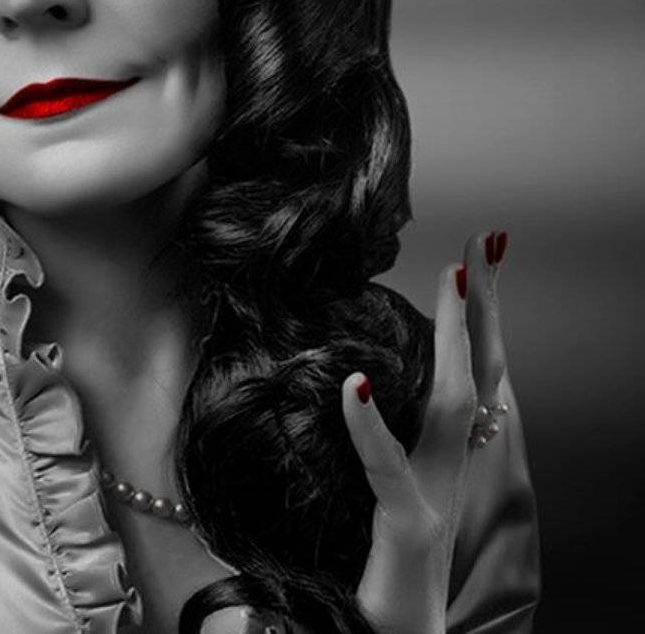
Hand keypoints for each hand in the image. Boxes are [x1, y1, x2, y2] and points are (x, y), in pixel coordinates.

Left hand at [341, 230, 509, 633]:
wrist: (401, 631)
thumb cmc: (386, 564)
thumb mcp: (386, 489)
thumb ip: (380, 440)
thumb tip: (361, 378)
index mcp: (443, 456)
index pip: (468, 372)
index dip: (477, 316)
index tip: (480, 254)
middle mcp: (449, 468)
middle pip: (474, 374)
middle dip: (481, 308)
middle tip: (484, 245)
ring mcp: (432, 494)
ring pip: (447, 407)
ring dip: (450, 342)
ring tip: (450, 283)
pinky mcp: (404, 523)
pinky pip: (386, 467)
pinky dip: (369, 424)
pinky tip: (355, 384)